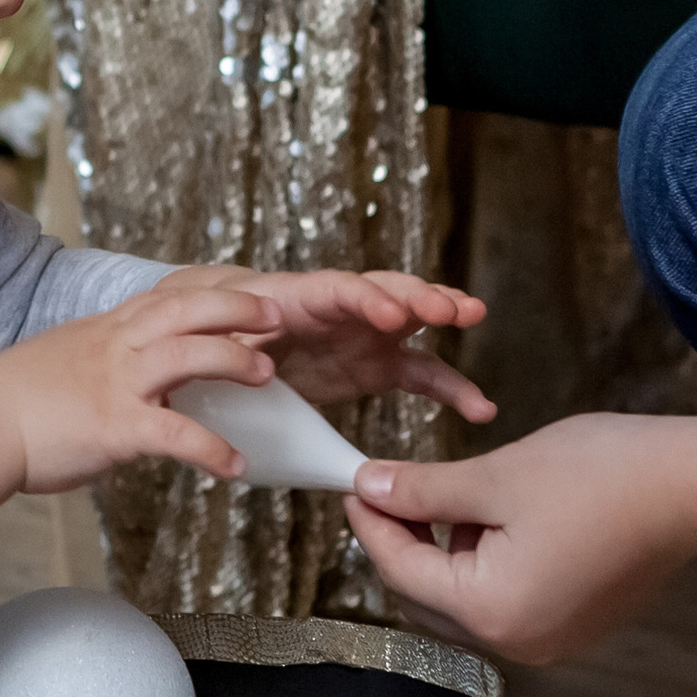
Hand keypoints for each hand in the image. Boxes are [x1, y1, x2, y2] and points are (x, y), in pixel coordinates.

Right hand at [0, 288, 279, 532]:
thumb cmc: (16, 401)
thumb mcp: (66, 359)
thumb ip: (106, 361)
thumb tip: (133, 377)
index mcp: (107, 329)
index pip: (169, 297)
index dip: (213, 293)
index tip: (249, 292)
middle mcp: (116, 345)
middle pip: (187, 309)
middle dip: (237, 308)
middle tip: (278, 315)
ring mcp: (116, 383)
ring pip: (187, 355)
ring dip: (233, 361)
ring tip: (269, 376)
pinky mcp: (115, 425)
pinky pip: (175, 433)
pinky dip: (211, 449)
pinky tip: (235, 466)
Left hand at [161, 266, 493, 421]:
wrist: (231, 349)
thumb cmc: (223, 336)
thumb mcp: (216, 339)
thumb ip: (226, 346)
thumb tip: (224, 356)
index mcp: (300, 297)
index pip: (337, 289)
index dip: (366, 299)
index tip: (391, 315)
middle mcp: (342, 308)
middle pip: (386, 290)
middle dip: (419, 295)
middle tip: (450, 309)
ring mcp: (368, 334)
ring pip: (414, 319)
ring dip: (445, 313)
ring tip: (475, 314)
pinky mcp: (380, 365)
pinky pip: (423, 373)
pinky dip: (451, 388)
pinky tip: (480, 407)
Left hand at [344, 411, 696, 662]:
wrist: (691, 487)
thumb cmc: (599, 476)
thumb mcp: (496, 476)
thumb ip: (424, 491)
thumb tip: (369, 488)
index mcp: (491, 610)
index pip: (400, 570)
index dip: (371, 522)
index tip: (354, 483)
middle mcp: (518, 642)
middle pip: (427, 597)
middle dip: (404, 543)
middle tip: (393, 488)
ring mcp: (551, 640)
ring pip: (466, 601)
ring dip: (447, 553)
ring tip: (457, 495)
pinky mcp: (575, 625)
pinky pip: (507, 602)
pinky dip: (486, 565)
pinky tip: (498, 518)